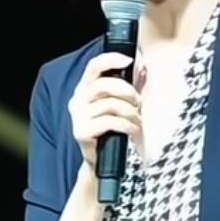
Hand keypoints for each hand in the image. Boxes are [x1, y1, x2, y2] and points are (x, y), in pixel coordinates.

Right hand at [68, 52, 141, 170]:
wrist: (103, 161)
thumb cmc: (113, 129)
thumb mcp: (121, 103)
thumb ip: (128, 85)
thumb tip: (142, 65)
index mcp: (84, 89)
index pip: (93, 66)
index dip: (111, 59)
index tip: (130, 59)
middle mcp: (77, 100)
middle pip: (103, 85)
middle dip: (127, 91)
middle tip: (138, 102)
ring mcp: (77, 117)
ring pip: (109, 104)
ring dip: (130, 112)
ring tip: (137, 120)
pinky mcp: (81, 132)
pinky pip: (109, 122)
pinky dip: (127, 125)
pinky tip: (133, 130)